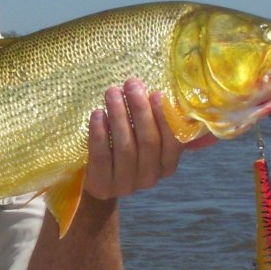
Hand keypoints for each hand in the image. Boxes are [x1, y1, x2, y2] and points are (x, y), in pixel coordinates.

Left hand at [83, 79, 213, 199]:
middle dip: (140, 109)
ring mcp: (126, 184)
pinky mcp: (103, 185)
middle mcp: (150, 177)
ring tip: (112, 93)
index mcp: (167, 165)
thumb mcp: (144, 138)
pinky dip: (99, 133)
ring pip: (125, 147)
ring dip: (119, 116)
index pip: (173, 142)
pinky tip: (97, 114)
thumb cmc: (126, 149)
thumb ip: (156, 122)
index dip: (165, 118)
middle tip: (131, 84)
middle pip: (148, 141)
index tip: (156, 93)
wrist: (99, 180)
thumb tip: (166, 92)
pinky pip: (102, 156)